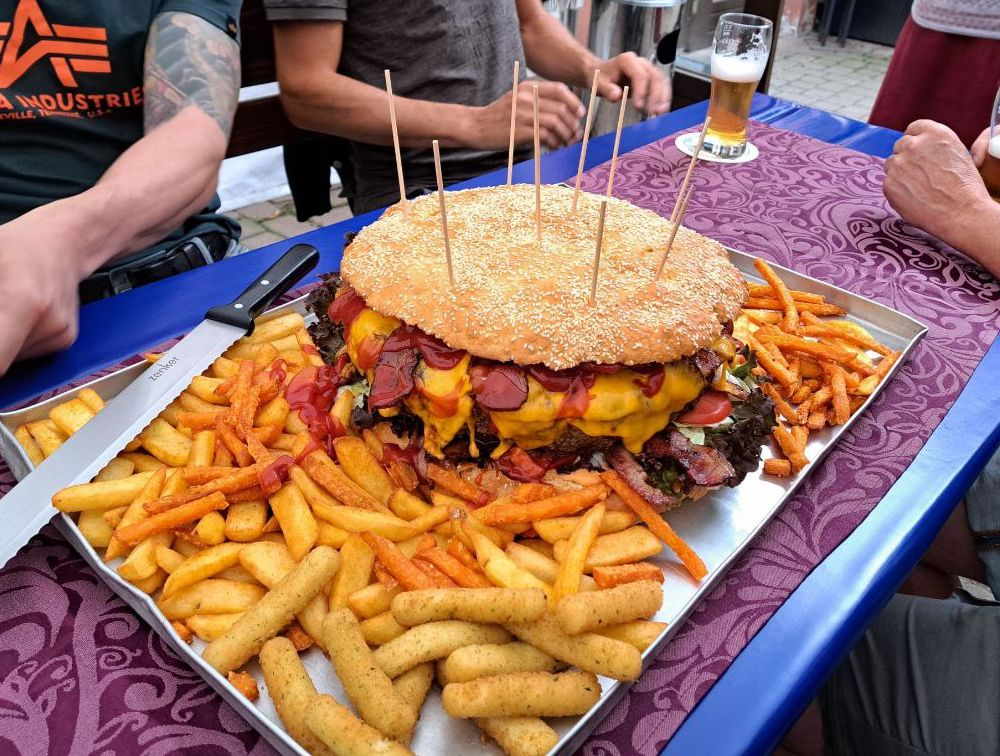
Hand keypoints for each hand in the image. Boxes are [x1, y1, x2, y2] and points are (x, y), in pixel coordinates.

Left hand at [0, 204, 87, 374]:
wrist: (66, 240)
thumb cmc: (16, 247)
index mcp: (22, 301)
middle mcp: (46, 322)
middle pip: (1, 361)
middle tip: (0, 316)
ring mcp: (59, 334)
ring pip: (10, 358)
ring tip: (4, 309)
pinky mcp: (65, 339)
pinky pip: (25, 353)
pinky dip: (11, 341)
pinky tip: (15, 315)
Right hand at [471, 80, 584, 149]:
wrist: (474, 126)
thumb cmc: (498, 117)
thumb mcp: (516, 99)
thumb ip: (537, 101)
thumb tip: (565, 113)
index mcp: (526, 86)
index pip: (559, 89)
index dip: (573, 102)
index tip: (579, 115)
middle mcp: (525, 97)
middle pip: (560, 109)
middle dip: (572, 124)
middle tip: (575, 135)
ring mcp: (522, 113)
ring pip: (556, 123)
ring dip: (565, 135)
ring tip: (567, 143)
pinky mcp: (519, 130)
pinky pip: (546, 136)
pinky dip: (555, 143)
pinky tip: (555, 147)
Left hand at [595, 52, 670, 114]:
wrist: (601, 72)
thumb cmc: (600, 77)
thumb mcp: (598, 83)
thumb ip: (606, 89)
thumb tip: (616, 96)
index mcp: (627, 60)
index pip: (640, 75)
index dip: (641, 91)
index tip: (638, 106)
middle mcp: (640, 62)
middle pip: (654, 76)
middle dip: (656, 95)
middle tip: (653, 112)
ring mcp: (647, 68)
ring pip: (661, 80)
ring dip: (663, 97)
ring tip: (661, 113)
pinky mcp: (650, 77)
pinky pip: (661, 85)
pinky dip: (663, 97)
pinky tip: (661, 109)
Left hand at [883, 120, 991, 250]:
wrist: (960, 212)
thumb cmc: (964, 187)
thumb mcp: (957, 153)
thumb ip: (935, 146)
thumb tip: (923, 149)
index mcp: (935, 133)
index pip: (914, 128)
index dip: (914, 139)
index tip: (916, 149)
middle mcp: (913, 145)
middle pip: (900, 145)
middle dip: (907, 157)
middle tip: (918, 173)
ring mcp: (898, 164)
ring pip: (891, 164)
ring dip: (899, 173)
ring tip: (918, 188)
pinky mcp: (889, 183)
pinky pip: (888, 183)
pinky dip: (897, 190)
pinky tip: (913, 198)